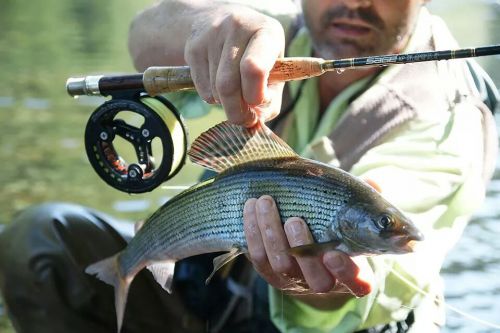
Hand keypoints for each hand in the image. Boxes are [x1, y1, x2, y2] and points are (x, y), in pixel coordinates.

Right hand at [184, 4, 284, 126]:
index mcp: (266, 32)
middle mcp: (238, 27)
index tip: (257, 104)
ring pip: (215, 89)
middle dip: (236, 111)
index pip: (253, 68)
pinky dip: (212, 97)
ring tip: (234, 94)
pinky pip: (201, 88)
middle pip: (228, 85)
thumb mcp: (274, 70)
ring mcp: (212, 35)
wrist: (222, 20)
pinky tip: (219, 84)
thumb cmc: (257, 54)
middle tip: (242, 119)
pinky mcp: (194, 46)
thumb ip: (270, 100)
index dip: (254, 95)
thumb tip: (253, 123)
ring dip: (225, 102)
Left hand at [243, 196, 372, 305]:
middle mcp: (323, 282)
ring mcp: (294, 280)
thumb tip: (372, 183)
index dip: (345, 271)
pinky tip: (251, 207)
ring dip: (271, 232)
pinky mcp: (269, 273)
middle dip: (301, 246)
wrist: (307, 252)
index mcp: (352, 273)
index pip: (356, 283)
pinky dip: (253, 231)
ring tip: (266, 202)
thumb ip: (363, 204)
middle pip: (314, 277)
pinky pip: (258, 257)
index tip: (334, 254)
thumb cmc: (335, 230)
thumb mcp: (353, 218)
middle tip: (294, 220)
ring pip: (281, 264)